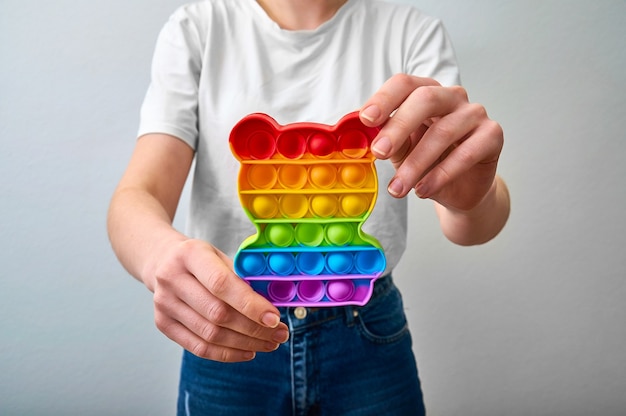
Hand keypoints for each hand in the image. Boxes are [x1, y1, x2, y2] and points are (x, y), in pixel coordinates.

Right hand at [151, 239, 288, 361]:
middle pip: (217, 314)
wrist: (162, 261)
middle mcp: (172, 278)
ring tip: (269, 344)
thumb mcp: (220, 256)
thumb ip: (242, 278)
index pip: (221, 284)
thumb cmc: (201, 259)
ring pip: (210, 334)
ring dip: (245, 344)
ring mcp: (164, 303)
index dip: (250, 305)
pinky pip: (199, 347)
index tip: (274, 318)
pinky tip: (248, 351)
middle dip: (254, 329)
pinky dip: (227, 353)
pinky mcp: (163, 324)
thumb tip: (271, 308)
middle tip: (280, 334)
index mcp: (190, 254)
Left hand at [359, 74, 503, 211]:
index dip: (384, 99)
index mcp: (426, 93)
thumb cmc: (429, 163)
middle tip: (379, 153)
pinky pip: (466, 153)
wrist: (460, 189)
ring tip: (398, 188)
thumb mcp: (402, 151)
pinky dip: (441, 175)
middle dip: (398, 127)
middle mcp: (452, 97)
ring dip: (416, 164)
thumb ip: (389, 140)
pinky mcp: (493, 136)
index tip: (367, 120)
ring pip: (442, 132)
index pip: (404, 84)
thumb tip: (369, 138)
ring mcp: (475, 114)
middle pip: (425, 99)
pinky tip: (423, 190)